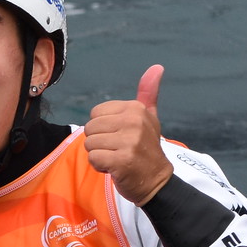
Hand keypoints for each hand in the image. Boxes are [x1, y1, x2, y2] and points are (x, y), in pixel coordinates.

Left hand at [84, 63, 173, 204]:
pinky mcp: (122, 160)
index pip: (95, 114)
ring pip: (89, 144)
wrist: (157, 180)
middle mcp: (134, 121)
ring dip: (100, 155)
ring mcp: (129, 141)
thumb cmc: (146, 148)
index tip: (121, 137)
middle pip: (90, 129)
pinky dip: (100, 167)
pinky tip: (116, 168)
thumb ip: (148, 92)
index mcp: (135, 108)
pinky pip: (93, 158)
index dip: (103, 129)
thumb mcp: (148, 117)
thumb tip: (156, 67)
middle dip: (99, 143)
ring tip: (118, 158)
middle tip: (119, 150)